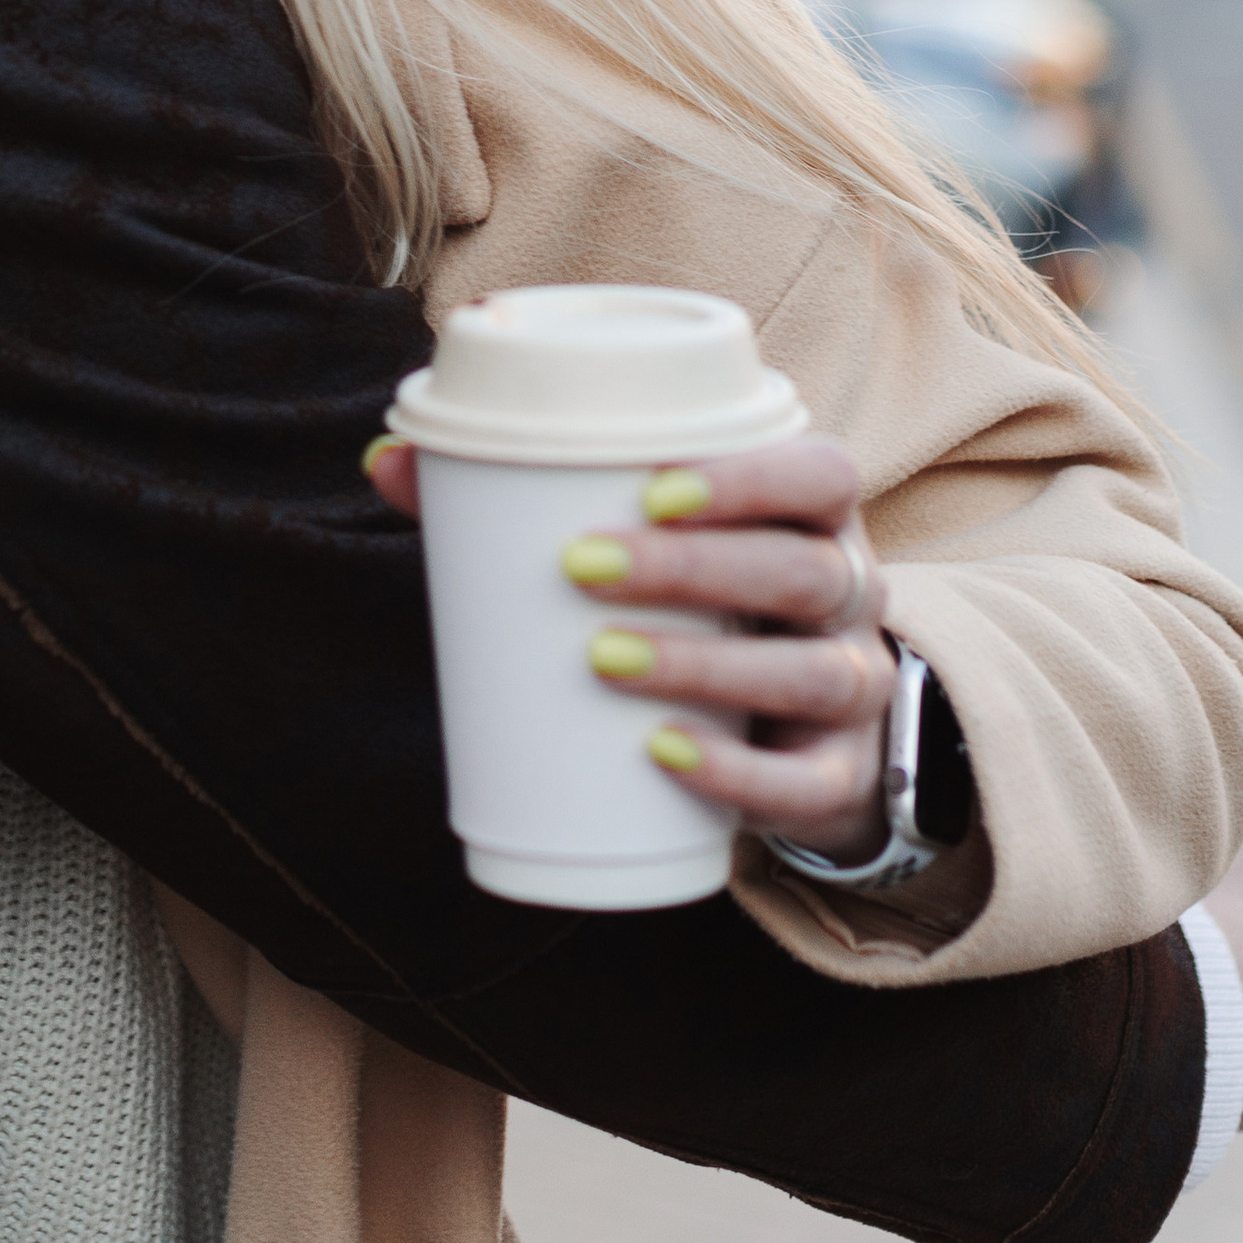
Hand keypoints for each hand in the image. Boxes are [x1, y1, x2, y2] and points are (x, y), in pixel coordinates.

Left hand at [367, 431, 896, 858]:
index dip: (751, 475)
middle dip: (695, 565)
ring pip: (812, 670)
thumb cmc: (700, 599)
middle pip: (804, 568)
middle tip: (582, 566)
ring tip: (604, 658)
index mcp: (809, 518)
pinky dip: (741, 774)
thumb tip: (388, 460)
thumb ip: (521, 494)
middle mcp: (850, 593)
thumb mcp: (649, 541)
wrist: (798, 724)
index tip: (652, 485)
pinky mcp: (837, 777)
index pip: (821, 473)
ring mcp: (854, 687)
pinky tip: (667, 758)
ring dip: (706, 665)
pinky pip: (808, 782)